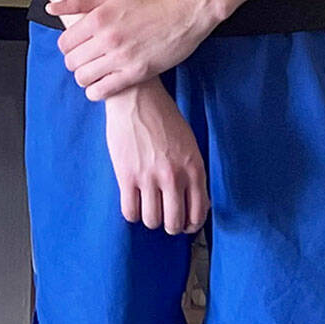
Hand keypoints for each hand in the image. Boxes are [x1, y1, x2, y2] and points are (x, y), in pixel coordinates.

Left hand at [50, 0, 210, 98]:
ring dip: (85, 78)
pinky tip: (102, 85)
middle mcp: (107, 38)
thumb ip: (79, 0)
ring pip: (84, 78)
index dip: (67, 47)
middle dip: (75, 62)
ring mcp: (121, 57)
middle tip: (85, 60)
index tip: (76, 48)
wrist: (184, 12)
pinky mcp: (136, 72)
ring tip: (93, 72)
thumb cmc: (152, 1)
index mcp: (98, 18)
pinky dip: (97, 91)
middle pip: (72, 62)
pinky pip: (103, 90)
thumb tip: (52, 8)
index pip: (64, 43)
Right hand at [103, 82, 208, 233]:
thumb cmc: (163, 117)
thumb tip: (195, 202)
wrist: (137, 98)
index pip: (198, 213)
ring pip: (152, 221)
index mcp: (193, 168)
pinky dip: (132, 213)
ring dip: (151, 219)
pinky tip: (134, 202)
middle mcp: (173, 176)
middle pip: (173, 223)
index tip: (185, 224)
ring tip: (148, 208)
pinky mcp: (126, 175)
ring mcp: (149, 177)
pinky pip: (130, 212)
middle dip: (170, 225)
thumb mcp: (189, 144)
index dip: (191, 225)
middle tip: (165, 217)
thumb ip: (193, 172)